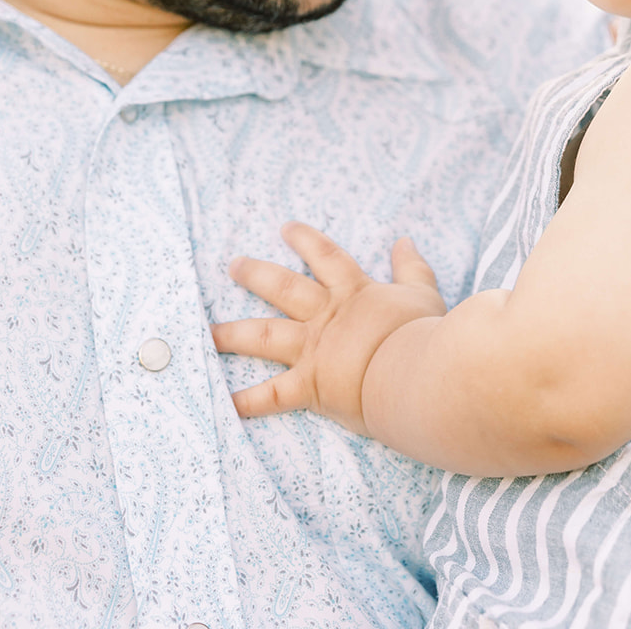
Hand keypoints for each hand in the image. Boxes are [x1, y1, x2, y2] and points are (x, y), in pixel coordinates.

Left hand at [211, 222, 446, 431]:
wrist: (412, 372)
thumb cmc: (421, 332)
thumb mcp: (423, 292)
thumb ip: (412, 267)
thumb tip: (405, 241)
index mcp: (353, 292)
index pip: (325, 256)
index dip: (305, 240)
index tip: (285, 228)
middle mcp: (325, 316)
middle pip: (282, 288)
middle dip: (255, 275)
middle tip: (232, 266)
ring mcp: (312, 350)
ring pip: (264, 335)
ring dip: (233, 333)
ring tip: (207, 331)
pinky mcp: (309, 386)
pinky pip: (272, 396)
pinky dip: (247, 401)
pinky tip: (225, 401)